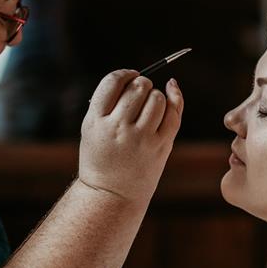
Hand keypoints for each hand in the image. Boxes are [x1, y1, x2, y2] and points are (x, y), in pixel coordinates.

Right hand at [78, 71, 183, 203]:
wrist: (111, 193)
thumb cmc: (101, 155)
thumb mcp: (92, 128)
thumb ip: (109, 102)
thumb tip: (137, 75)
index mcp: (96, 121)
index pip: (113, 82)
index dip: (124, 73)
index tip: (129, 76)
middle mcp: (119, 128)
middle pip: (138, 87)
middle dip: (142, 84)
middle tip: (140, 93)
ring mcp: (142, 138)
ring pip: (158, 98)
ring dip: (156, 95)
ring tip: (149, 104)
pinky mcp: (161, 146)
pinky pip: (174, 114)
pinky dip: (175, 98)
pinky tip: (171, 91)